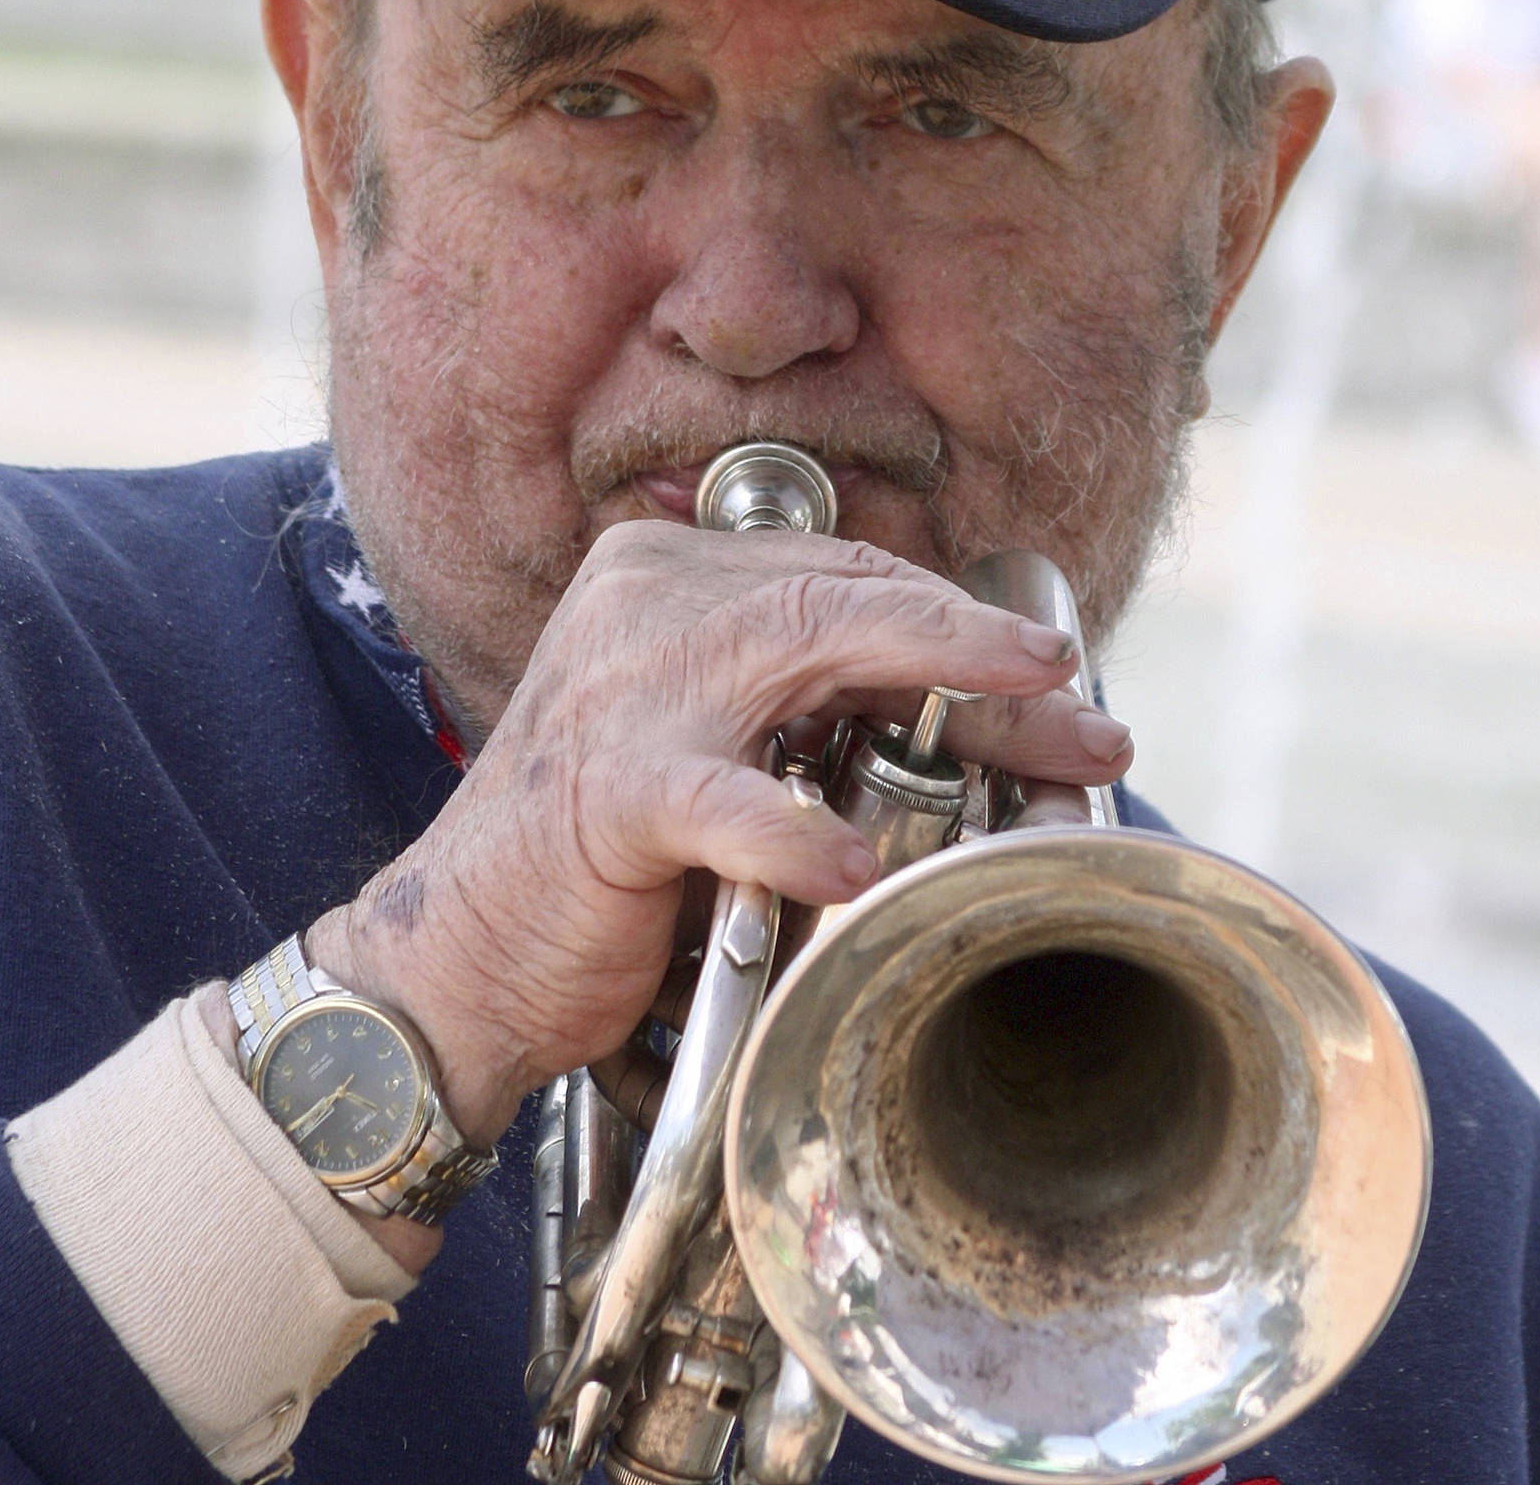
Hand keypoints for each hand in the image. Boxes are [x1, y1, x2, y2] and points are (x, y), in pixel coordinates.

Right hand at [307, 525, 1130, 1153]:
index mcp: (670, 575)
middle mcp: (647, 600)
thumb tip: (964, 705)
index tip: (1054, 686)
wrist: (455, 964)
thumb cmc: (602, 868)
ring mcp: (623, 687)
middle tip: (1084, 710)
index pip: (844, 577)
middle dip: (981, 653)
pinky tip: (852, 864)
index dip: (960, 626)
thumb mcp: (715, 749)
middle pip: (847, 598)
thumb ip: (804, 703)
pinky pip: (720, 797)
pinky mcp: (605, 790)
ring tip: (1030, 717)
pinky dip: (792, 829)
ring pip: (806, 642)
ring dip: (938, 680)